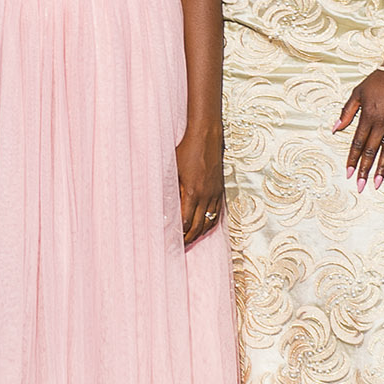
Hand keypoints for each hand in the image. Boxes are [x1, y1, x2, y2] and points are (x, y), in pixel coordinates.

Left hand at [175, 127, 225, 243]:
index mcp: (192, 192)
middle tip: (178, 246)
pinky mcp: (219, 190)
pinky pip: (216, 213)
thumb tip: (164, 206)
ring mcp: (215, 194)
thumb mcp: (172, 169)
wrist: (206, 138)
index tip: (169, 239)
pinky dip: (209, 224)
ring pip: (209, 222)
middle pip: (198, 226)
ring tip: (189, 240)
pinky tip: (203, 227)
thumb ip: (170, 189)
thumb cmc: (185, 151)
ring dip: (199, 233)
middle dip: (188, 238)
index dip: (178, 233)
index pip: (185, 221)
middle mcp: (206, 196)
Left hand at [335, 68, 383, 187]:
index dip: (352, 159)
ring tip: (376, 183)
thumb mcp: (356, 94)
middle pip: (371, 151)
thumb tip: (334, 129)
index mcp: (367, 117)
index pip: (357, 144)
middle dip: (364, 170)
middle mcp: (382, 124)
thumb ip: (346, 113)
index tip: (348, 173)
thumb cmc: (376, 82)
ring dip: (381, 169)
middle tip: (360, 186)